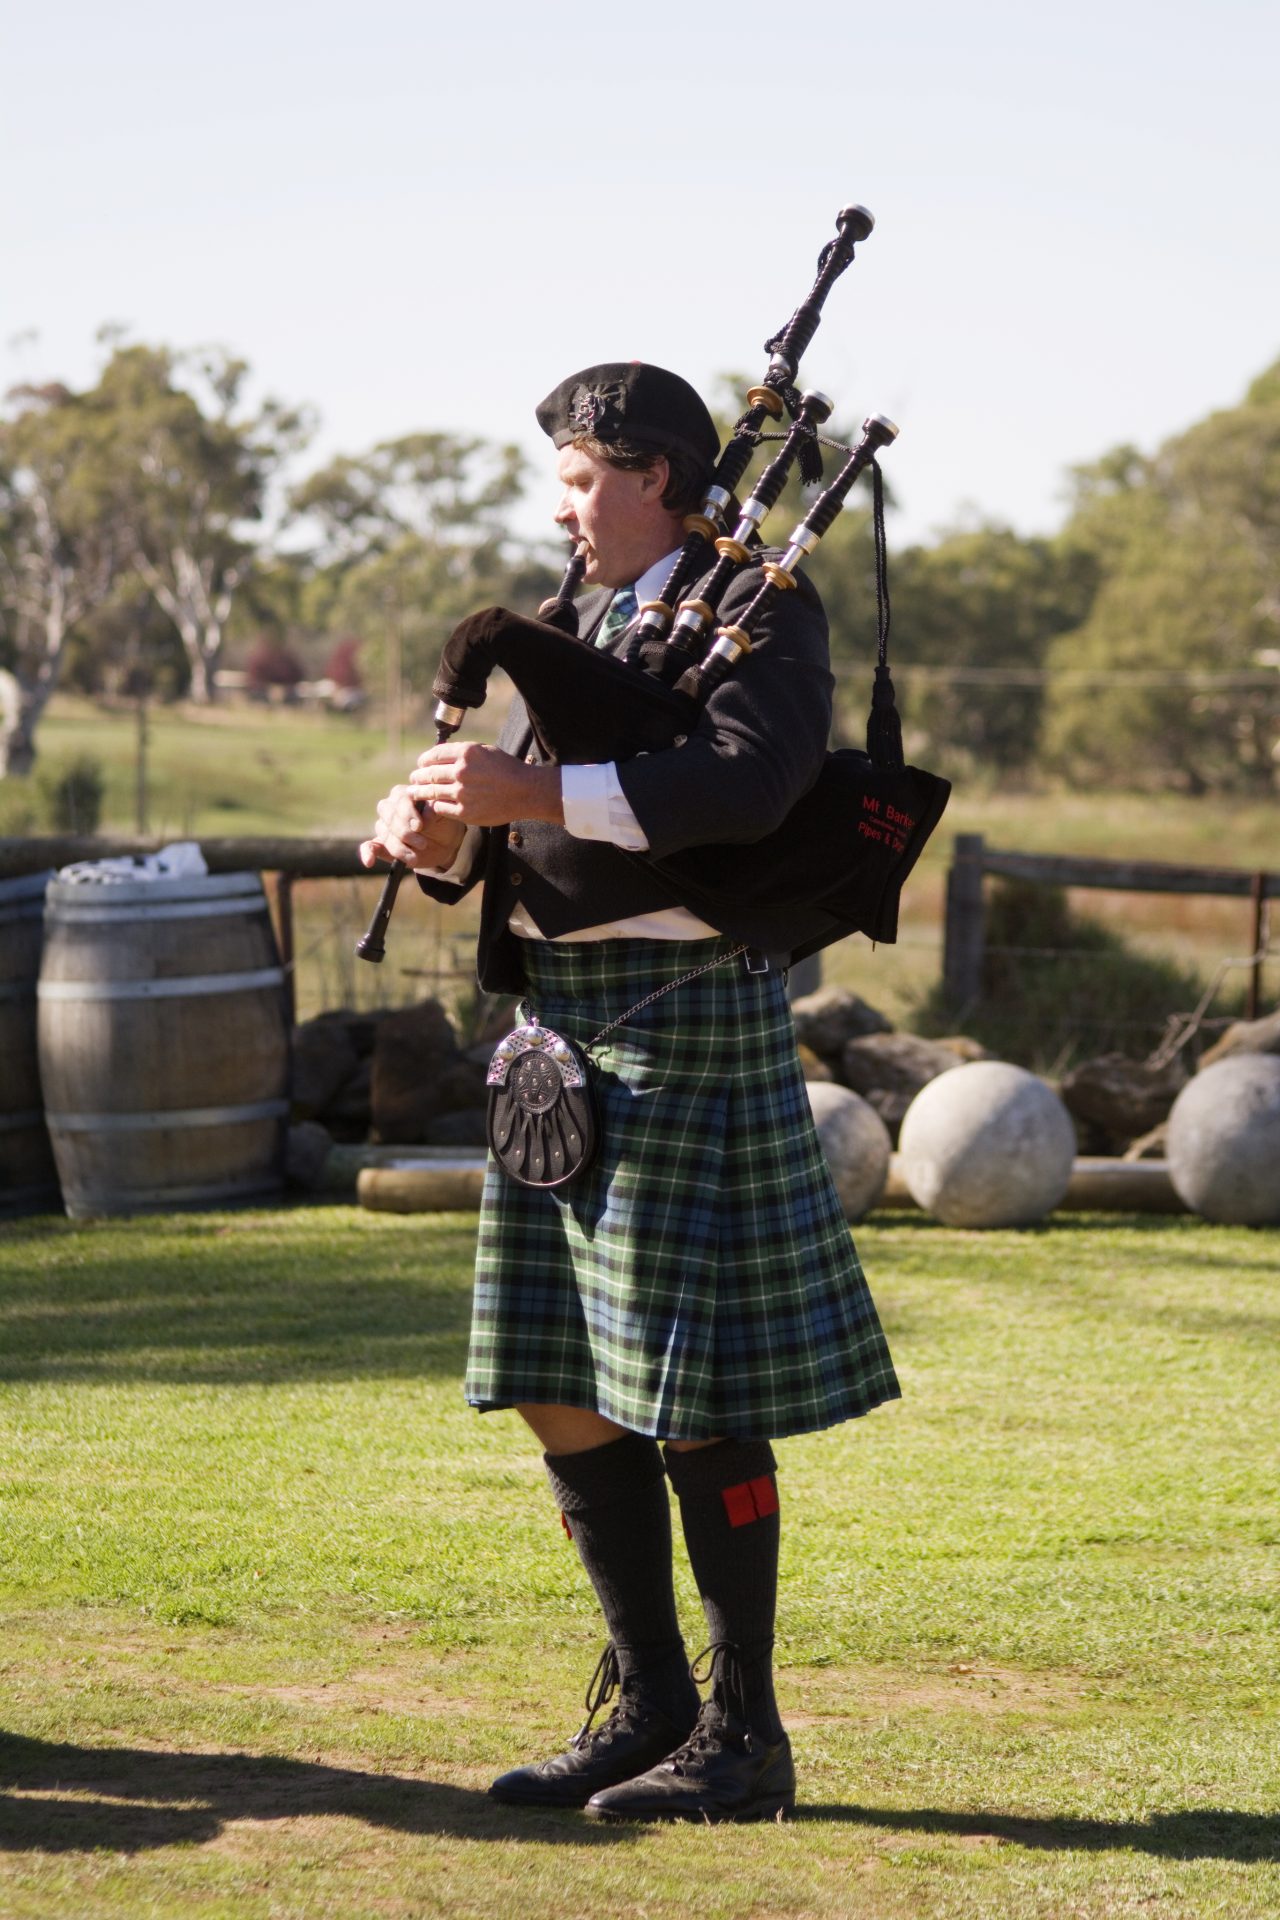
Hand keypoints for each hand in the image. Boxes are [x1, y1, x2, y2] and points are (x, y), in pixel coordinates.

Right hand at [359, 783, 466, 871]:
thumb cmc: (443, 824)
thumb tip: (426, 816)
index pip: (400, 799)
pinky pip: (368, 847)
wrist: (444, 843)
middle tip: (422, 844)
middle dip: (404, 832)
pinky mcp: (381, 844)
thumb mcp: (444, 816)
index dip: (408, 813)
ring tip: (415, 858)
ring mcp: (384, 826)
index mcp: (405, 794)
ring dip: (398, 848)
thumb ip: (434, 812)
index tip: (419, 826)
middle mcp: (390, 807)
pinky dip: (367, 854)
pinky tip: (369, 862)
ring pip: (383, 834)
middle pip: (388, 816)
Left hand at [408, 741, 562, 827]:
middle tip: (413, 778)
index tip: (421, 764)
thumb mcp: (485, 751)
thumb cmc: (506, 769)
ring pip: (431, 792)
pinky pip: (440, 808)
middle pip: (429, 773)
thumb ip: (462, 752)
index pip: (434, 755)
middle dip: (418, 776)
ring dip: (420, 791)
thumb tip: (439, 754)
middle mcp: (462, 772)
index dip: (424, 760)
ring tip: (414, 791)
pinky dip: (434, 805)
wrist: (525, 792)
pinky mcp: (465, 812)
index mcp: (466, 753)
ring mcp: (462, 793)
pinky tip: (432, 804)